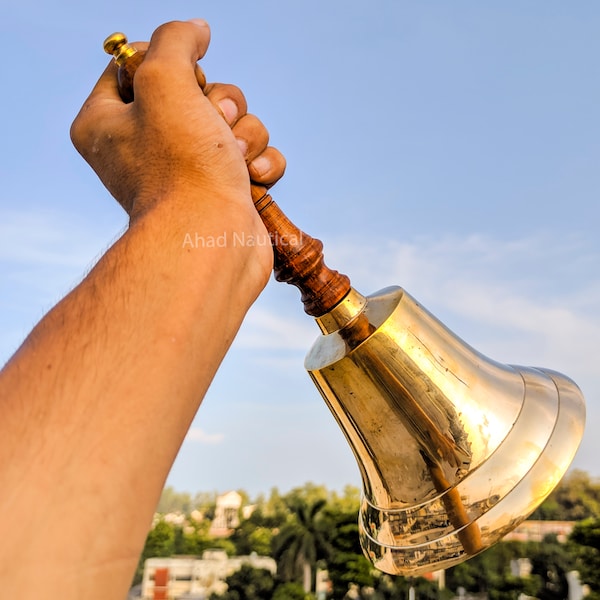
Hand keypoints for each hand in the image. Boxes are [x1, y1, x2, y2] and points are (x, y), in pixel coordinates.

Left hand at [70, 19, 284, 219]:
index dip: (167, 63)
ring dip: (244, 133)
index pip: (134, 66)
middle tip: (213, 124)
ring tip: (234, 158)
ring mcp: (189, 171)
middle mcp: (146, 147)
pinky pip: (254, 155)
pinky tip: (253, 178)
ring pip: (232, 122)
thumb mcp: (164, 81)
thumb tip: (197, 31)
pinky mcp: (226, 191)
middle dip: (218, 103)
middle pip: (196, 91)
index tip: (182, 80)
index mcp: (108, 123)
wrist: (211, 240)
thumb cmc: (181, 167)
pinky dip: (261, 163)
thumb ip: (175, 40)